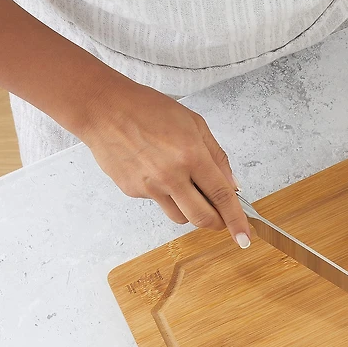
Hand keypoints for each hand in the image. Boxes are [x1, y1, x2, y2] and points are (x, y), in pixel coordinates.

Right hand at [81, 80, 250, 246]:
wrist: (102, 108)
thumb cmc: (147, 109)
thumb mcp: (194, 123)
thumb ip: (217, 157)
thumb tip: (233, 186)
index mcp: (191, 155)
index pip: (222, 197)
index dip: (236, 220)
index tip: (245, 238)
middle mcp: (171, 175)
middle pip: (203, 218)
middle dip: (216, 222)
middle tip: (219, 214)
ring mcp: (150, 186)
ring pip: (181, 217)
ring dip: (190, 209)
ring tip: (182, 183)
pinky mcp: (133, 192)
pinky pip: (159, 204)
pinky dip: (165, 195)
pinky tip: (155, 171)